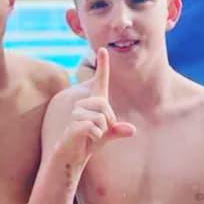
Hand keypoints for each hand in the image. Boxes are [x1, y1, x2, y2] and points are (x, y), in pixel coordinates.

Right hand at [61, 48, 134, 163]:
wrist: (71, 154)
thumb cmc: (88, 141)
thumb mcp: (106, 135)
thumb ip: (117, 131)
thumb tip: (132, 130)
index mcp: (93, 103)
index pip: (100, 80)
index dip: (102, 65)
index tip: (103, 49)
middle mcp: (82, 104)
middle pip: (103, 103)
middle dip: (108, 120)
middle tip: (101, 130)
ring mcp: (75, 113)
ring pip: (100, 118)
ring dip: (101, 130)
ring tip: (92, 135)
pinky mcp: (73, 125)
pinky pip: (93, 128)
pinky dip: (95, 137)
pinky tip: (87, 139)